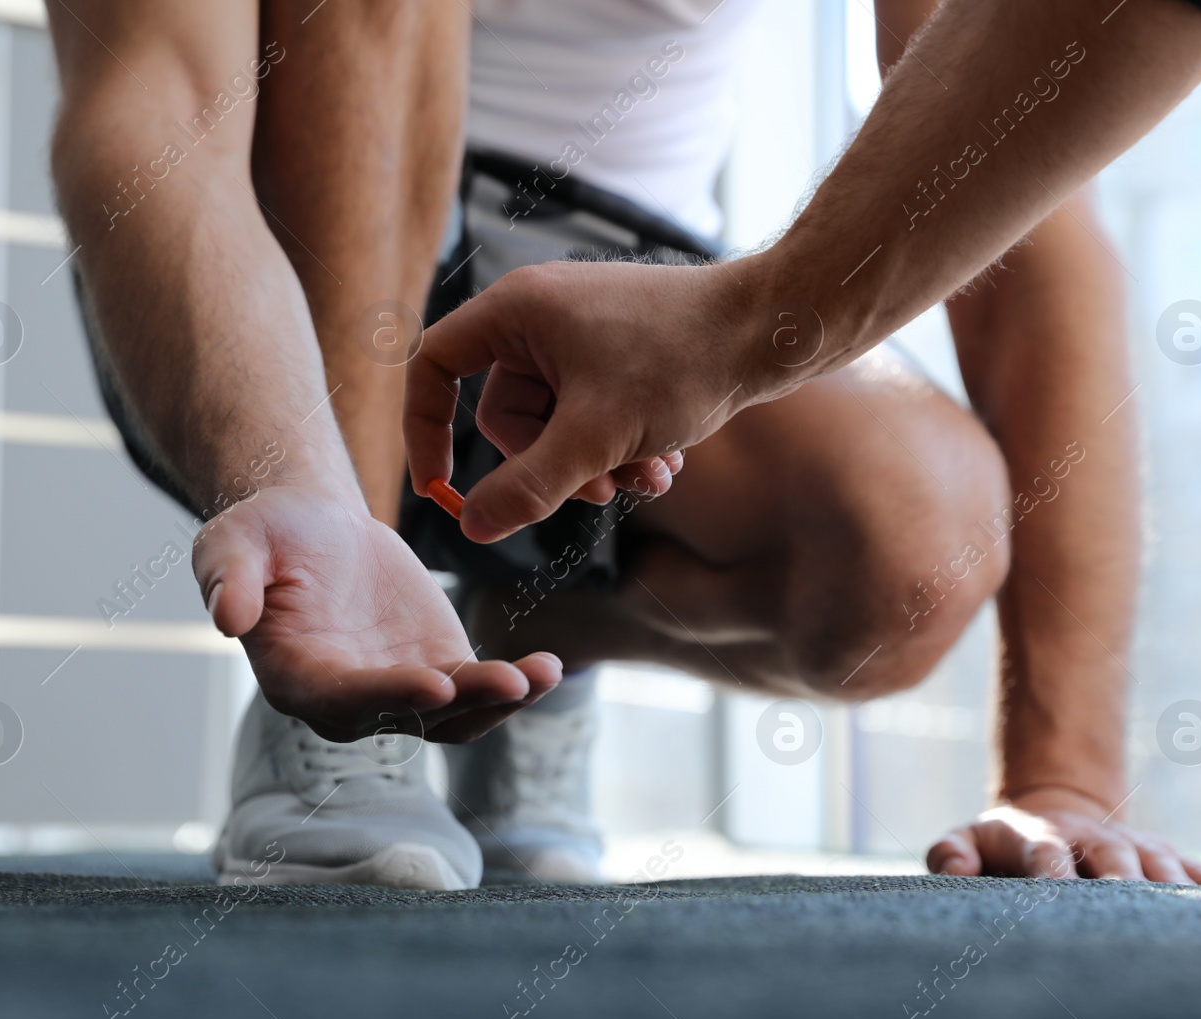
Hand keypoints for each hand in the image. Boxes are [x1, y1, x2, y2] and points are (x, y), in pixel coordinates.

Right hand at [192, 484, 561, 742]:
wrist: (316, 527)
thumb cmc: (268, 533)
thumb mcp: (234, 539)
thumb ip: (229, 576)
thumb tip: (225, 618)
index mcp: (295, 676)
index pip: (341, 698)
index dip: (386, 695)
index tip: (432, 685)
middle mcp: (348, 701)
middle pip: (407, 715)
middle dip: (461, 703)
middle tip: (508, 683)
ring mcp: (399, 691)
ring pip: (453, 716)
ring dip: (500, 702)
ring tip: (542, 675)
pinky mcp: (438, 671)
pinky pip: (480, 691)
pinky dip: (516, 684)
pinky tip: (549, 668)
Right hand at [404, 258, 776, 543]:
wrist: (774, 328)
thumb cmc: (686, 361)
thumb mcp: (598, 437)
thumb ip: (529, 486)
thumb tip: (471, 526)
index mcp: (517, 310)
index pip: (434, 366)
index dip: (425, 430)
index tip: (441, 489)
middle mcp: (541, 314)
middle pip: (504, 415)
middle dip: (553, 465)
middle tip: (605, 491)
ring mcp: (581, 332)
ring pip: (556, 424)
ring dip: (595, 465)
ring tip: (650, 479)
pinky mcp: (618, 352)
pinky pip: (591, 414)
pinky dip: (619, 446)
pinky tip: (666, 465)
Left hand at [925, 785, 1200, 887]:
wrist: (1053, 811)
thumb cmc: (1002, 844)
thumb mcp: (965, 840)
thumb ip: (950, 854)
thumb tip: (957, 869)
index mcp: (1042, 838)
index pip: (1047, 855)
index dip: (1051, 871)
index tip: (1056, 892)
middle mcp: (1094, 840)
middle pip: (1113, 859)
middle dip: (1122, 883)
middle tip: (1129, 909)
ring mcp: (1135, 847)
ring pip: (1161, 866)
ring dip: (1173, 890)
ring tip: (1188, 922)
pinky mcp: (1168, 857)